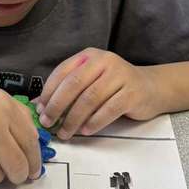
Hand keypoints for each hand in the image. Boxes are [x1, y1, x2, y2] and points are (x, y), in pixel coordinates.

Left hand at [33, 49, 163, 139]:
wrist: (151, 88)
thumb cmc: (113, 87)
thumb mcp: (89, 82)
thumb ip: (66, 91)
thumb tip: (38, 106)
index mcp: (89, 56)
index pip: (63, 72)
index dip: (49, 92)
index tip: (40, 110)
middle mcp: (104, 61)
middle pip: (74, 84)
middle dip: (57, 106)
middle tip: (48, 123)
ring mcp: (120, 76)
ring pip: (90, 99)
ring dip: (74, 119)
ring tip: (65, 132)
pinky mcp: (132, 93)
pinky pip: (109, 110)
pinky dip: (94, 122)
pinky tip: (85, 131)